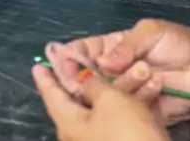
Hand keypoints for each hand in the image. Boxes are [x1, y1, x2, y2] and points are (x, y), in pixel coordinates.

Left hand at [33, 63, 169, 140]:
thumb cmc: (126, 133)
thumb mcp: (108, 101)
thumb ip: (92, 84)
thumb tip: (79, 79)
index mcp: (68, 124)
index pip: (52, 96)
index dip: (46, 78)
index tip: (38, 65)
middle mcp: (81, 134)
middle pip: (81, 99)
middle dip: (93, 76)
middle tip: (90, 57)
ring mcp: (102, 140)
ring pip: (108, 106)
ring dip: (124, 85)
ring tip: (139, 67)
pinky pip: (124, 117)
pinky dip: (135, 101)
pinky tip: (152, 88)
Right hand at [47, 20, 189, 125]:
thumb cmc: (179, 44)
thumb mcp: (152, 32)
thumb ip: (126, 44)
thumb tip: (102, 61)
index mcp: (111, 47)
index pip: (82, 51)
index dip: (70, 57)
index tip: (65, 64)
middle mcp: (113, 71)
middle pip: (86, 78)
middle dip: (86, 78)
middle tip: (97, 77)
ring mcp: (124, 92)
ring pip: (104, 95)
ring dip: (120, 85)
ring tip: (145, 72)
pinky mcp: (136, 110)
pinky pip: (124, 110)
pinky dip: (131, 103)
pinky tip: (149, 91)